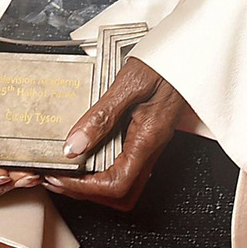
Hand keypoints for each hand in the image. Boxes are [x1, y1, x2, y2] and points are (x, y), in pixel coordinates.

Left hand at [40, 57, 187, 210]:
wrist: (187, 54)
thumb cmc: (165, 63)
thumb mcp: (129, 83)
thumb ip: (101, 115)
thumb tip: (74, 146)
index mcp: (148, 138)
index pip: (117, 183)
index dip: (85, 188)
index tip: (61, 178)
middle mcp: (152, 146)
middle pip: (122, 193)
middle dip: (88, 193)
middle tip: (59, 179)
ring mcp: (151, 143)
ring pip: (124, 182)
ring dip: (94, 184)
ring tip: (67, 170)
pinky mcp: (147, 135)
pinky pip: (125, 163)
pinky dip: (102, 167)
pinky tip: (86, 152)